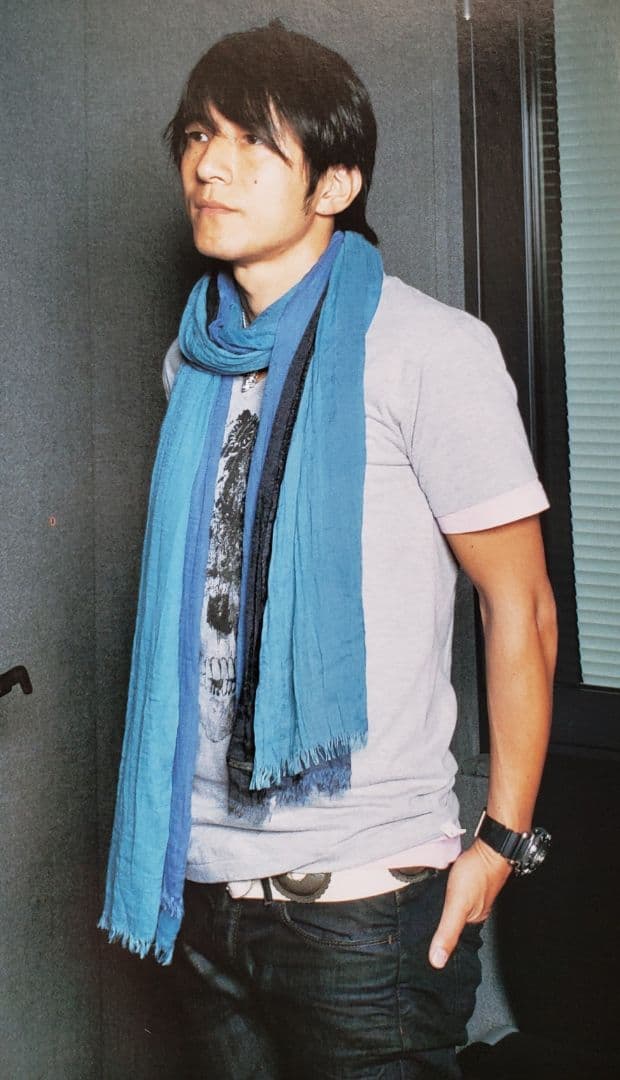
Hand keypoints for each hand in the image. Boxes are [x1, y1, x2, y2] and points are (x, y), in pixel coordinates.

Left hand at [428, 840, 511, 968]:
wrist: (490, 845)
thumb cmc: (478, 873)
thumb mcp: (457, 906)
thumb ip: (447, 931)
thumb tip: (437, 960)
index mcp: (475, 920)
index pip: (455, 938)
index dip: (441, 941)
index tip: (424, 947)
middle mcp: (476, 907)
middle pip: (454, 920)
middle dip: (438, 923)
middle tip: (419, 926)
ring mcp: (474, 891)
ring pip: (454, 904)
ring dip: (441, 905)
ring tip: (424, 908)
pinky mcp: (470, 876)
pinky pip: (455, 888)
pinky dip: (445, 890)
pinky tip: (437, 886)